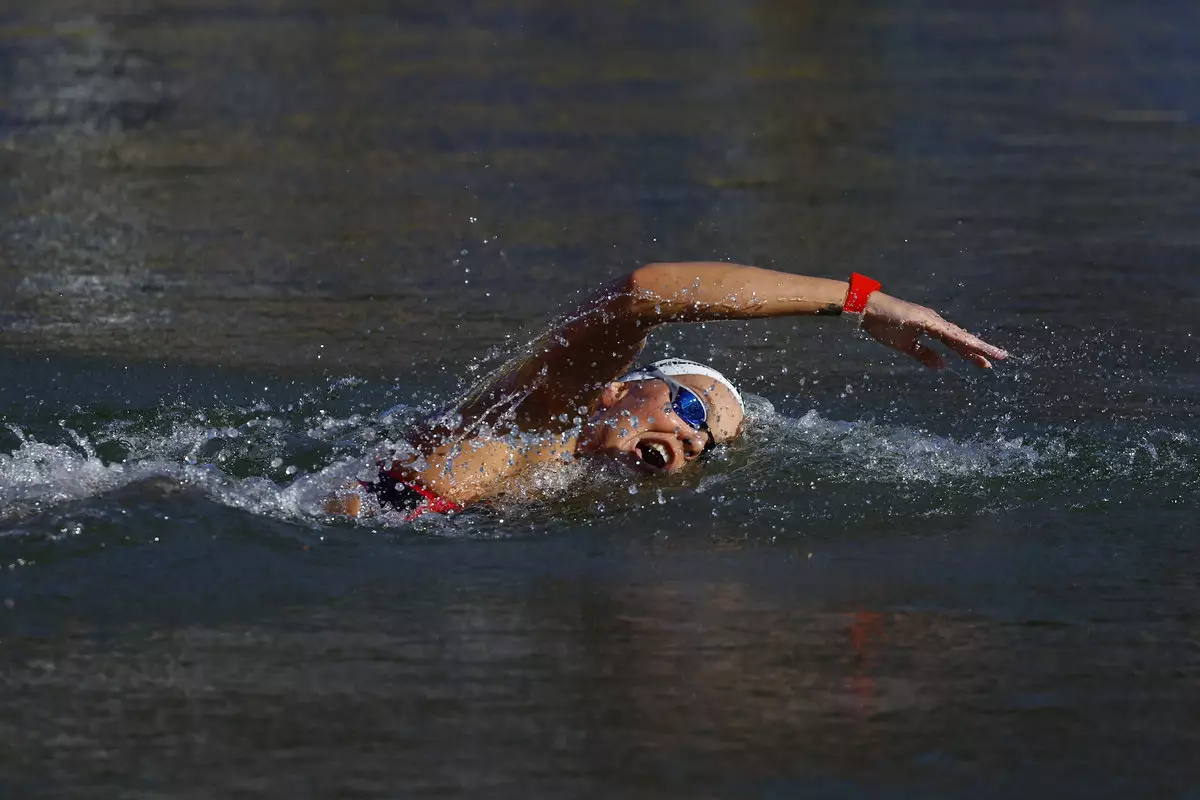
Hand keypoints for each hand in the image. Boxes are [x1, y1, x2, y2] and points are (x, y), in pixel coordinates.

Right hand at [861, 293, 1008, 368]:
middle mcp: (936, 322)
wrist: (868, 309)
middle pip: (962, 338)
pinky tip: (970, 344)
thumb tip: (942, 367)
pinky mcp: (924, 320)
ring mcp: (931, 320)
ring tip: (992, 353)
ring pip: (958, 335)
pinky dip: (958, 339)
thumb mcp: (906, 346)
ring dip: (975, 344)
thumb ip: (924, 355)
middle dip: (980, 349)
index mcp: (933, 328)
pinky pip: (945, 332)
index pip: (956, 343)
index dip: (970, 353)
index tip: (986, 363)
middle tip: (1000, 359)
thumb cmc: (883, 325)